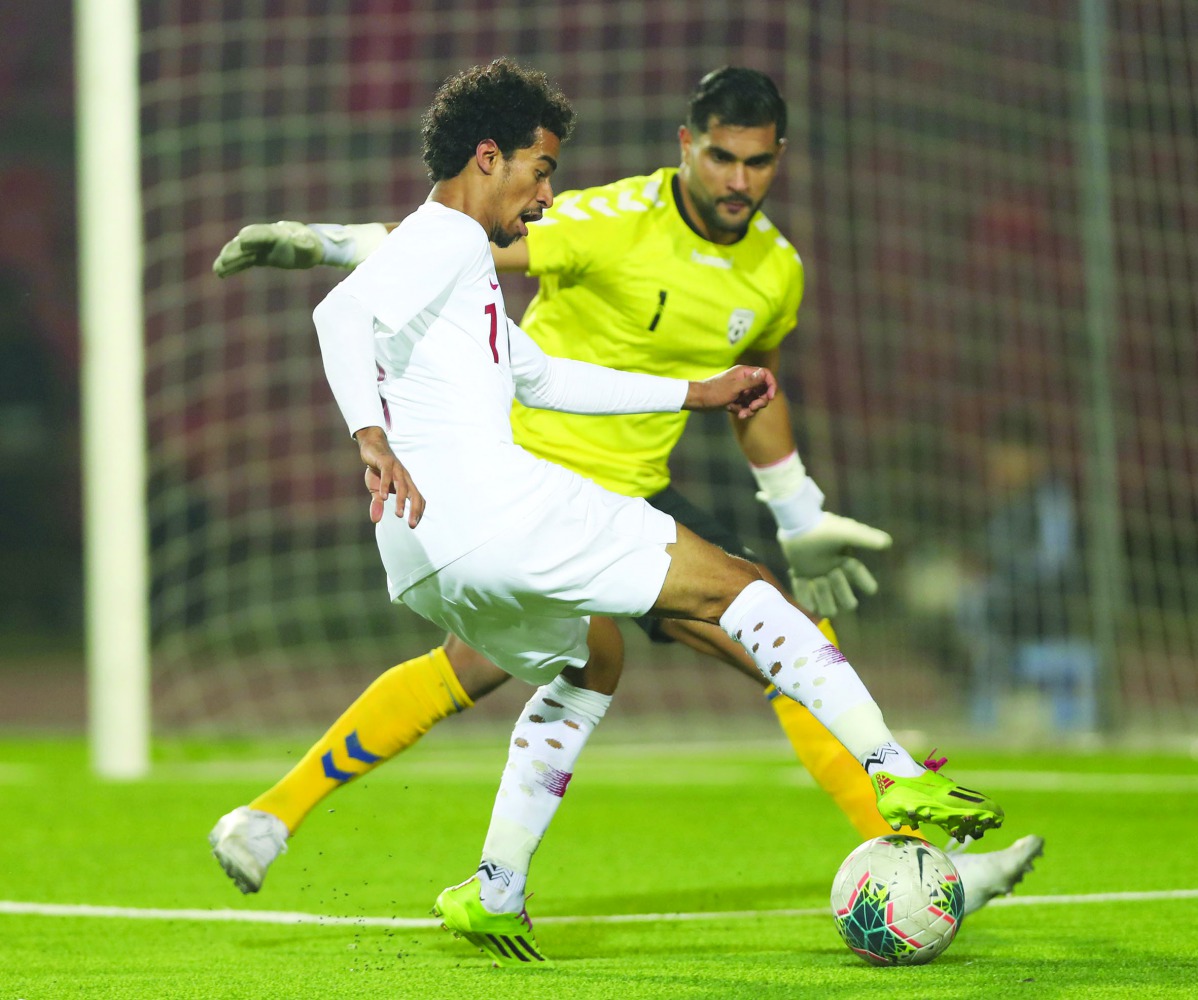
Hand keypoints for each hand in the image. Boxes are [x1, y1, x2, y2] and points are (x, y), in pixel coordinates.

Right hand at [212, 221, 324, 276]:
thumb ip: (305, 244)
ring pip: (241, 252)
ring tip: (217, 269)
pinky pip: (243, 261)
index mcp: (278, 233)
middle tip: (224, 260)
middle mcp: (265, 238)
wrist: (308, 247)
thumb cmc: (311, 246)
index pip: (263, 234)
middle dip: (235, 250)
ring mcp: (260, 247)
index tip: (242, 241)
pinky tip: (220, 273)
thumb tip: (304, 242)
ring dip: (229, 260)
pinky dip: (233, 266)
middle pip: (247, 243)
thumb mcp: (311, 246)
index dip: (253, 237)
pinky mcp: (258, 256)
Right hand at [354, 427, 424, 526]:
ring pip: (402, 486)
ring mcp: (396, 469)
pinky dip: (386, 486)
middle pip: (414, 494)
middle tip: (412, 524)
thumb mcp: (376, 490)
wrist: (372, 447)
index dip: (418, 512)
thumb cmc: (378, 470)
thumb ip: (378, 504)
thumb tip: (375, 520)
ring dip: (402, 501)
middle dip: (415, 510)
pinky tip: (384, 497)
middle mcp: (404, 477)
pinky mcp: (386, 462)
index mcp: (406, 484)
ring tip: (399, 514)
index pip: (417, 499)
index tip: (414, 525)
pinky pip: (387, 475)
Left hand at [684, 366, 775, 418]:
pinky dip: (745, 411)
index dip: (771, 385)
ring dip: (752, 408)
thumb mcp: (734, 388)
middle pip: (763, 390)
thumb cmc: (714, 392)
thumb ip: (750, 381)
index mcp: (744, 372)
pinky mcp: (736, 399)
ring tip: (743, 414)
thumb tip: (764, 372)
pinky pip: (747, 406)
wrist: (698, 400)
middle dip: (760, 401)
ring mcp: (741, 390)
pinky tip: (739, 415)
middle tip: (753, 407)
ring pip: (755, 400)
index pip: (765, 375)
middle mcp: (744, 380)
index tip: (770, 397)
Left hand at [778, 512, 892, 617]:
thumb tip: (887, 543)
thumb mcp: (847, 532)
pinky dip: (803, 593)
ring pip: (830, 611)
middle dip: (841, 589)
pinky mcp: (804, 586)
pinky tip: (798, 575)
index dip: (863, 581)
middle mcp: (838, 580)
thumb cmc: (823, 528)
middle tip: (832, 571)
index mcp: (851, 568)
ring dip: (823, 596)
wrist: (797, 526)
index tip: (848, 563)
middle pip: (849, 604)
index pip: (868, 588)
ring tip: (816, 578)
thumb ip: (866, 538)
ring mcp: (820, 585)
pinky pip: (807, 605)